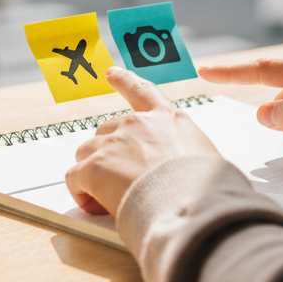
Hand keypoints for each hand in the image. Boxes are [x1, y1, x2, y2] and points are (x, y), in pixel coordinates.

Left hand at [65, 67, 220, 215]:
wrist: (192, 208)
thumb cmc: (206, 192)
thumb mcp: (207, 159)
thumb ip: (186, 155)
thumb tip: (184, 172)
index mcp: (168, 119)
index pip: (142, 90)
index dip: (124, 81)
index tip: (111, 73)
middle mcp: (138, 124)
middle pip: (106, 131)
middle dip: (107, 155)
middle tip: (120, 182)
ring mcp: (114, 142)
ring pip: (86, 153)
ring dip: (93, 173)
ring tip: (111, 198)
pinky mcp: (95, 166)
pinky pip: (75, 178)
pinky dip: (81, 192)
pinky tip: (96, 205)